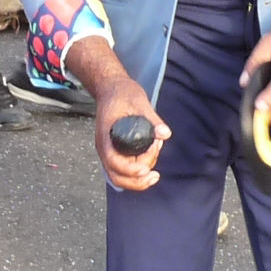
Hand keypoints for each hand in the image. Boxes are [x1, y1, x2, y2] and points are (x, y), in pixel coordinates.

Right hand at [93, 75, 169, 191]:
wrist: (111, 89)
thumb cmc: (121, 93)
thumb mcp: (138, 101)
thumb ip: (152, 119)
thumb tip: (165, 134)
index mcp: (106, 136)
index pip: (113, 162)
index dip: (129, 169)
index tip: (145, 168)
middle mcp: (106, 147)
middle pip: (116, 176)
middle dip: (136, 181)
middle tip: (155, 175)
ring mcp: (111, 151)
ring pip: (122, 176)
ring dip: (140, 174)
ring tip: (156, 150)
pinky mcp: (118, 151)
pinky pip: (127, 168)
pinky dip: (140, 168)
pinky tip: (152, 155)